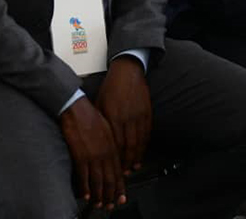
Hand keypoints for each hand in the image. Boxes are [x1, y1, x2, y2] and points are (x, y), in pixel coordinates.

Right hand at [60, 96, 125, 209]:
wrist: (77, 108)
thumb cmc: (90, 116)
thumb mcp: (108, 129)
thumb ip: (112, 144)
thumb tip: (114, 156)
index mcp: (112, 146)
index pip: (118, 171)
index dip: (120, 187)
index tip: (121, 197)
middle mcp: (105, 153)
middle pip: (110, 179)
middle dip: (111, 195)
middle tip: (110, 204)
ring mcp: (93, 155)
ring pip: (98, 180)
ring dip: (99, 195)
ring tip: (99, 203)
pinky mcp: (80, 155)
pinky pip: (84, 176)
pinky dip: (85, 187)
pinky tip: (86, 194)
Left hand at [96, 55, 151, 174]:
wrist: (127, 71)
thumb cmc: (111, 87)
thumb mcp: (100, 104)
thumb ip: (100, 122)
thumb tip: (99, 140)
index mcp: (112, 116)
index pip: (113, 143)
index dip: (114, 158)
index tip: (113, 168)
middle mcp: (126, 118)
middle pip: (127, 146)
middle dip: (125, 162)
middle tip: (123, 173)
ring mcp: (138, 116)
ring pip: (138, 142)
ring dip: (135, 157)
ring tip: (132, 168)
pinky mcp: (147, 113)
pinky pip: (146, 133)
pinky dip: (144, 146)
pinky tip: (141, 153)